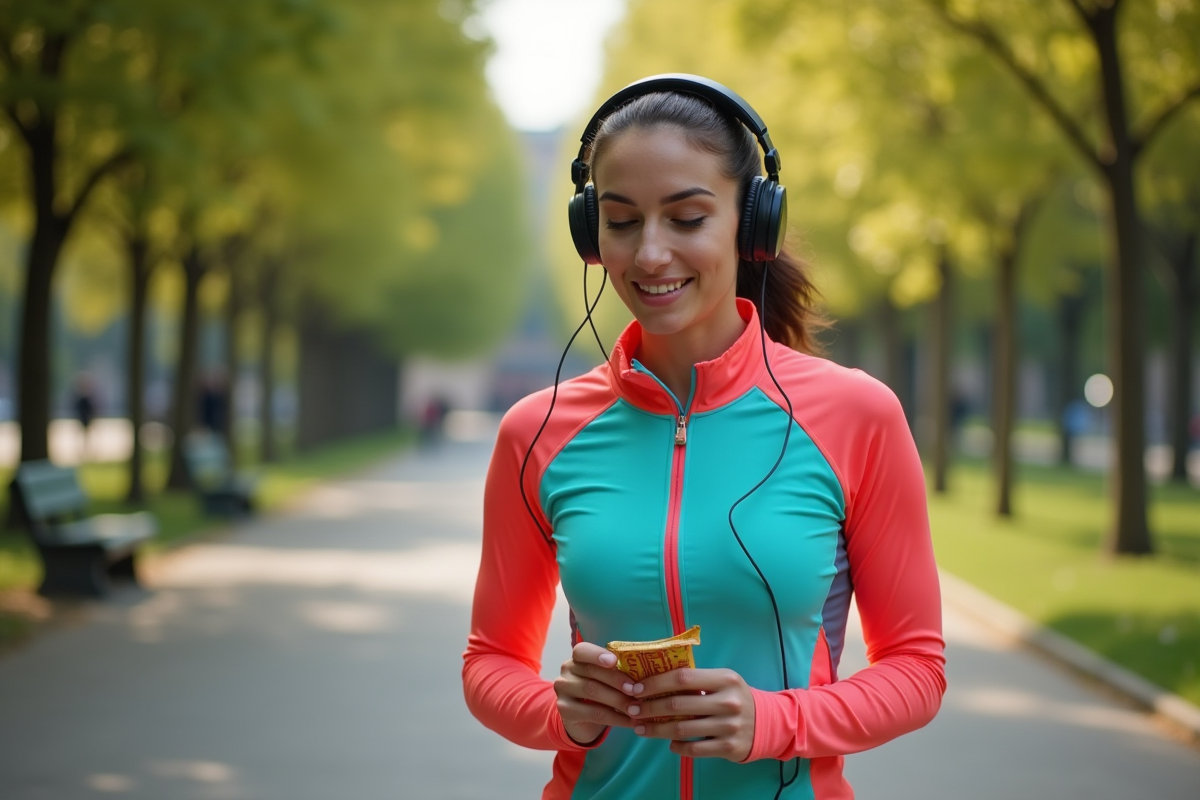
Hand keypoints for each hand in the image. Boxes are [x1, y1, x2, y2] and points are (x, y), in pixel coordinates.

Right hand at [553, 642, 640, 744]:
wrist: (584, 721)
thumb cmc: (602, 693)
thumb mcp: (607, 679)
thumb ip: (618, 671)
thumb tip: (645, 672)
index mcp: (578, 658)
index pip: (582, 650)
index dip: (598, 654)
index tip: (614, 661)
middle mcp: (567, 670)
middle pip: (591, 671)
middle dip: (616, 680)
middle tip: (636, 690)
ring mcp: (563, 690)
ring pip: (592, 691)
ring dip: (618, 700)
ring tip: (637, 708)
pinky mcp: (565, 710)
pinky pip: (594, 713)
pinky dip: (616, 718)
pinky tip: (630, 721)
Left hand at [627, 667, 755, 760]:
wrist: (767, 722)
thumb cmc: (734, 697)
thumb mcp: (722, 680)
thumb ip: (696, 679)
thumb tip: (654, 679)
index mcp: (725, 679)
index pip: (682, 678)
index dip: (655, 683)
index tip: (636, 689)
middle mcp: (728, 702)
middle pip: (678, 705)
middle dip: (649, 708)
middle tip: (632, 710)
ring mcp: (729, 726)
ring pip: (682, 729)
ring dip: (656, 729)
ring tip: (641, 728)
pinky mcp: (729, 747)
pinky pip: (694, 749)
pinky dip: (677, 747)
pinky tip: (668, 743)